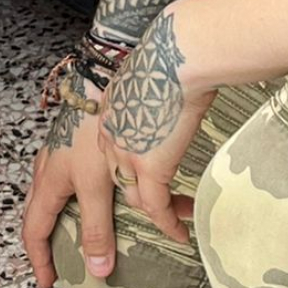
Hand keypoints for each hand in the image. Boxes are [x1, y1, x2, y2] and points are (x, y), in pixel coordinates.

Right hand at [21, 81, 119, 287]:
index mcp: (47, 184)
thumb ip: (97, 227)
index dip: (40, 260)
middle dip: (48, 242)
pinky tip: (103, 195)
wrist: (101, 81)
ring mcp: (61, 153)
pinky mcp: (77, 141)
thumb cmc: (93, 131)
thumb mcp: (96, 186)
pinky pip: (72, 178)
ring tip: (85, 233)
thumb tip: (97, 270)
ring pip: (56, 195)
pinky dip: (81, 197)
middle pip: (39, 214)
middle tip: (63, 263)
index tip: (49, 282)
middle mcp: (48, 169)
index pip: (34, 232)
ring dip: (65, 218)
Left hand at [98, 8, 215, 245]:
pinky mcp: (149, 167)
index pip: (110, 152)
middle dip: (133, 199)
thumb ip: (153, 94)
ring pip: (136, 197)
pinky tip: (179, 232)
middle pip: (116, 180)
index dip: (122, 169)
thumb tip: (175, 94)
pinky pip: (157, 207)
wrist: (179, 55)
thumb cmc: (174, 55)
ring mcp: (127, 154)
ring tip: (175, 222)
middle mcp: (109, 136)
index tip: (139, 178)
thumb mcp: (152, 76)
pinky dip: (168, 223)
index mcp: (107, 113)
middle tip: (152, 211)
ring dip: (158, 213)